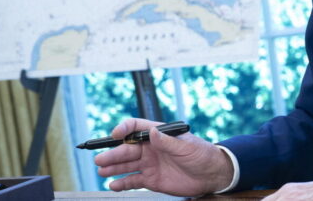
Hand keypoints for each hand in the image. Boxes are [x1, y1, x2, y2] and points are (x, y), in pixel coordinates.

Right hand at [93, 118, 233, 195]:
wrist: (212, 175)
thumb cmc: (202, 155)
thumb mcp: (186, 146)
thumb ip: (167, 141)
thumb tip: (151, 131)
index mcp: (159, 135)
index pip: (136, 127)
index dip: (124, 129)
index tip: (115, 135)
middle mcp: (151, 149)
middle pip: (127, 149)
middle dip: (113, 153)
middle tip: (100, 160)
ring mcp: (150, 164)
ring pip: (127, 165)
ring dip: (113, 168)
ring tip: (102, 171)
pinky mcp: (152, 179)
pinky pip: (133, 180)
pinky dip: (122, 183)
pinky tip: (113, 185)